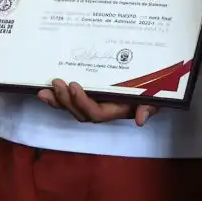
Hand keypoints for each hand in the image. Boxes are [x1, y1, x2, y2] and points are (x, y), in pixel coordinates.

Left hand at [38, 80, 157, 126]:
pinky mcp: (89, 94)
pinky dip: (57, 98)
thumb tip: (140, 120)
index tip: (74, 86)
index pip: (97, 113)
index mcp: (117, 109)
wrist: (156, 80)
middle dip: (66, 100)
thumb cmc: (156, 88)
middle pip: (80, 112)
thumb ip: (150, 107)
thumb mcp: (157, 96)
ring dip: (58, 100)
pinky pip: (71, 100)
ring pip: (73, 108)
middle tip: (57, 83)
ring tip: (44, 90)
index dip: (83, 102)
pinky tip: (44, 91)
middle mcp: (103, 109)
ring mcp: (95, 102)